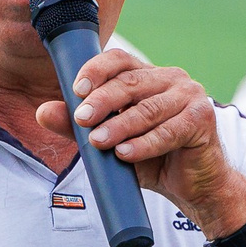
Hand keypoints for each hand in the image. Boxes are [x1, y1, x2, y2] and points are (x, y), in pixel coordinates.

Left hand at [35, 50, 245, 237]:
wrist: (194, 187)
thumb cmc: (154, 159)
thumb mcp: (111, 142)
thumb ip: (80, 127)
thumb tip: (43, 112)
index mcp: (148, 76)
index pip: (120, 60)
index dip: (97, 69)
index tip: (76, 89)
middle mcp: (171, 78)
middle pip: (131, 82)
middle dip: (102, 101)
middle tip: (81, 120)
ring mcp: (190, 95)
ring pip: (148, 108)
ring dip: (120, 126)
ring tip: (99, 142)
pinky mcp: (203, 118)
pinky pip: (170, 131)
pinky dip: (145, 144)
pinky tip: (126, 154)